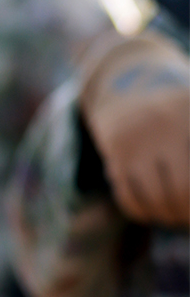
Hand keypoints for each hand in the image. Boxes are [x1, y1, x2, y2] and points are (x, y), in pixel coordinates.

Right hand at [78, 30, 189, 224]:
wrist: (128, 79)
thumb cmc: (177, 108)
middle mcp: (165, 124)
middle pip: (181, 191)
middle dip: (185, 212)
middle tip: (187, 217)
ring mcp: (137, 137)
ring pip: (153, 198)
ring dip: (165, 215)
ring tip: (173, 215)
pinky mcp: (114, 149)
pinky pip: (128, 195)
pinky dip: (140, 210)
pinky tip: (151, 210)